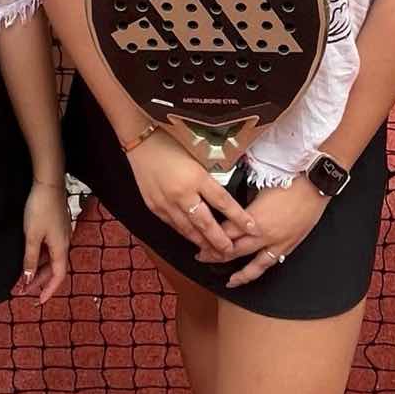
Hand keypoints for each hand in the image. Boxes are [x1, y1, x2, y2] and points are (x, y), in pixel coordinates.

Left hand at [16, 179, 71, 303]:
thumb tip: (28, 278)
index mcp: (60, 248)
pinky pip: (48, 249)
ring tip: (22, 278)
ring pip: (50, 259)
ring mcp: (60, 235)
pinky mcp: (56, 227)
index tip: (39, 301)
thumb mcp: (32, 236)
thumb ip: (30, 258)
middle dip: (38, 281)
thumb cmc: (40, 209)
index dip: (49, 290)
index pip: (58, 276)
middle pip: (53, 269)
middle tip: (22, 291)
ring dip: (37, 269)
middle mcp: (64, 243)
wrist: (48, 184)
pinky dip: (38, 258)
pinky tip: (29, 258)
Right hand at [125, 131, 254, 257]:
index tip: (253, 228)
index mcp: (197, 178)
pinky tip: (192, 239)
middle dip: (220, 240)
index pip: (223, 202)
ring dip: (202, 242)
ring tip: (214, 252)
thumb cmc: (172, 144)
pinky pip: (173, 225)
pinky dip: (184, 233)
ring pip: (188, 229)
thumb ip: (209, 178)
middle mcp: (182, 194)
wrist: (142, 141)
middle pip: (205, 223)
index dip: (240, 218)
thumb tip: (224, 197)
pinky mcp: (154, 206)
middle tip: (231, 251)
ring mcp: (166, 203)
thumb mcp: (197, 157)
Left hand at [199, 177, 329, 285]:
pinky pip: (270, 263)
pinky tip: (253, 275)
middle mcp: (262, 235)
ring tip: (228, 281)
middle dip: (215, 255)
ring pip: (252, 265)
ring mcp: (276, 243)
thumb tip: (233, 209)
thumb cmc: (289, 180)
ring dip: (238, 274)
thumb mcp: (259, 188)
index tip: (200, 236)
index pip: (225, 232)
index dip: (210, 236)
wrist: (315, 184)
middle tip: (201, 257)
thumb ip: (245, 204)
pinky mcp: (289, 245)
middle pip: (233, 250)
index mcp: (252, 218)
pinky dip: (259, 271)